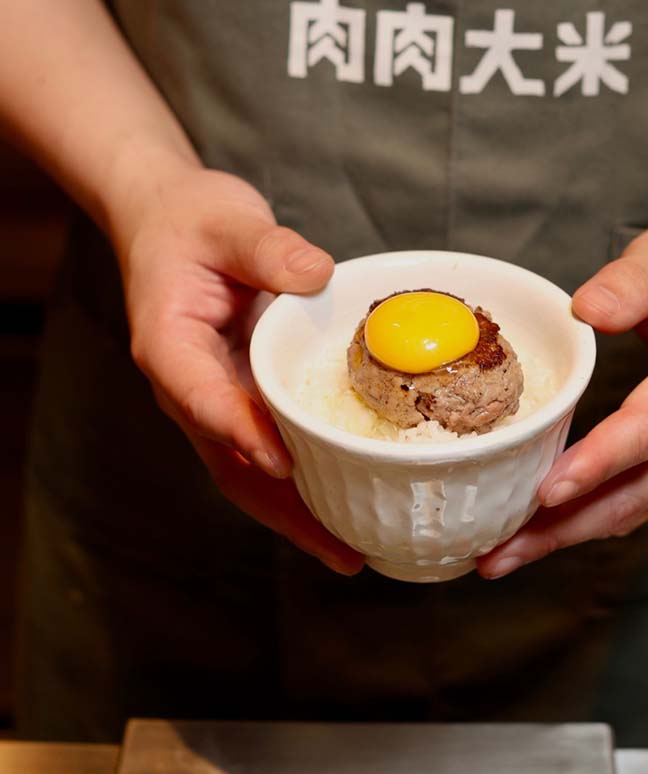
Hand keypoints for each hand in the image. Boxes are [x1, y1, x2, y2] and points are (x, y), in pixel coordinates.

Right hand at [115, 164, 363, 574]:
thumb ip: (265, 248)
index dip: (241, 433)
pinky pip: (269, 450)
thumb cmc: (190, 222)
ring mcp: (215, 401)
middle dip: (284, 511)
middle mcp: (188, 388)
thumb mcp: (226, 221)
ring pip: (249, 472)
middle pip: (230, 464)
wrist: (170, 224)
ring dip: (296, 515)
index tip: (284, 463)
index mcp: (171, 347)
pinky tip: (341, 501)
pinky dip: (302, 484)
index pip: (201, 398)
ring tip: (349, 551)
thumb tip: (317, 275)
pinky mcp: (241, 400)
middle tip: (340, 550)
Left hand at [478, 206, 647, 578]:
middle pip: (633, 494)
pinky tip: (540, 531)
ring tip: (504, 555)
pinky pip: (632, 501)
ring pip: (629, 510)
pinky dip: (584, 521)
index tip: (547, 492)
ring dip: (567, 537)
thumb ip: (631, 282)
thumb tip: (586, 309)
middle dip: (563, 528)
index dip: (597, 464)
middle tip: (498, 552)